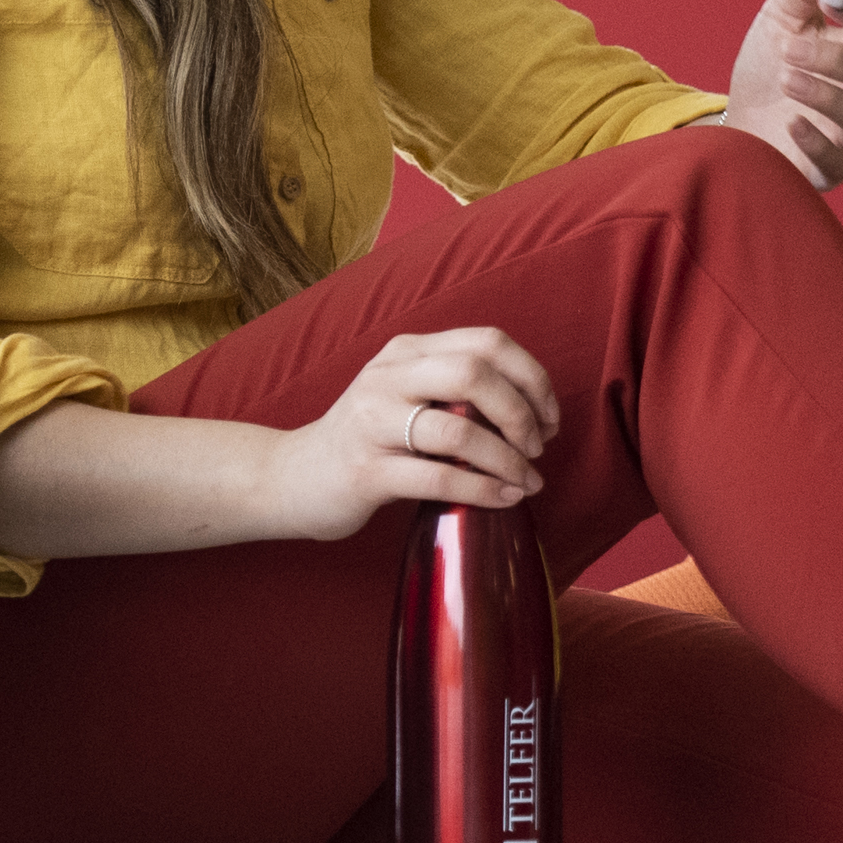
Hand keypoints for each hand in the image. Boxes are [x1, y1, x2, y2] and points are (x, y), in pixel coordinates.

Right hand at [262, 326, 563, 538]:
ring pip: (460, 430)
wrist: (293, 477)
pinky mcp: (367, 471)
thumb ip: (455, 387)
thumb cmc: (368, 440)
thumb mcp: (406, 394)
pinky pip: (439, 478)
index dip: (533, 378)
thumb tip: (533, 408)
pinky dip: (483, 489)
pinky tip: (504, 499)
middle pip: (476, 374)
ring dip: (508, 460)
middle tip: (538, 448)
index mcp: (407, 351)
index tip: (550, 417)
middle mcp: (388, 376)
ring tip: (528, 481)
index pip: (488, 342)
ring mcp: (373, 423)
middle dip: (522, 413)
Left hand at [724, 0, 842, 188]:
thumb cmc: (769, 70)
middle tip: (790, 49)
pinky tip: (792, 121)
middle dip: (840, 60)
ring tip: (785, 78)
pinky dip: (817, 142)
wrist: (739, 123)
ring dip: (825, 95)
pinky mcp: (831, 169)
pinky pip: (838, 162)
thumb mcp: (775, 25)